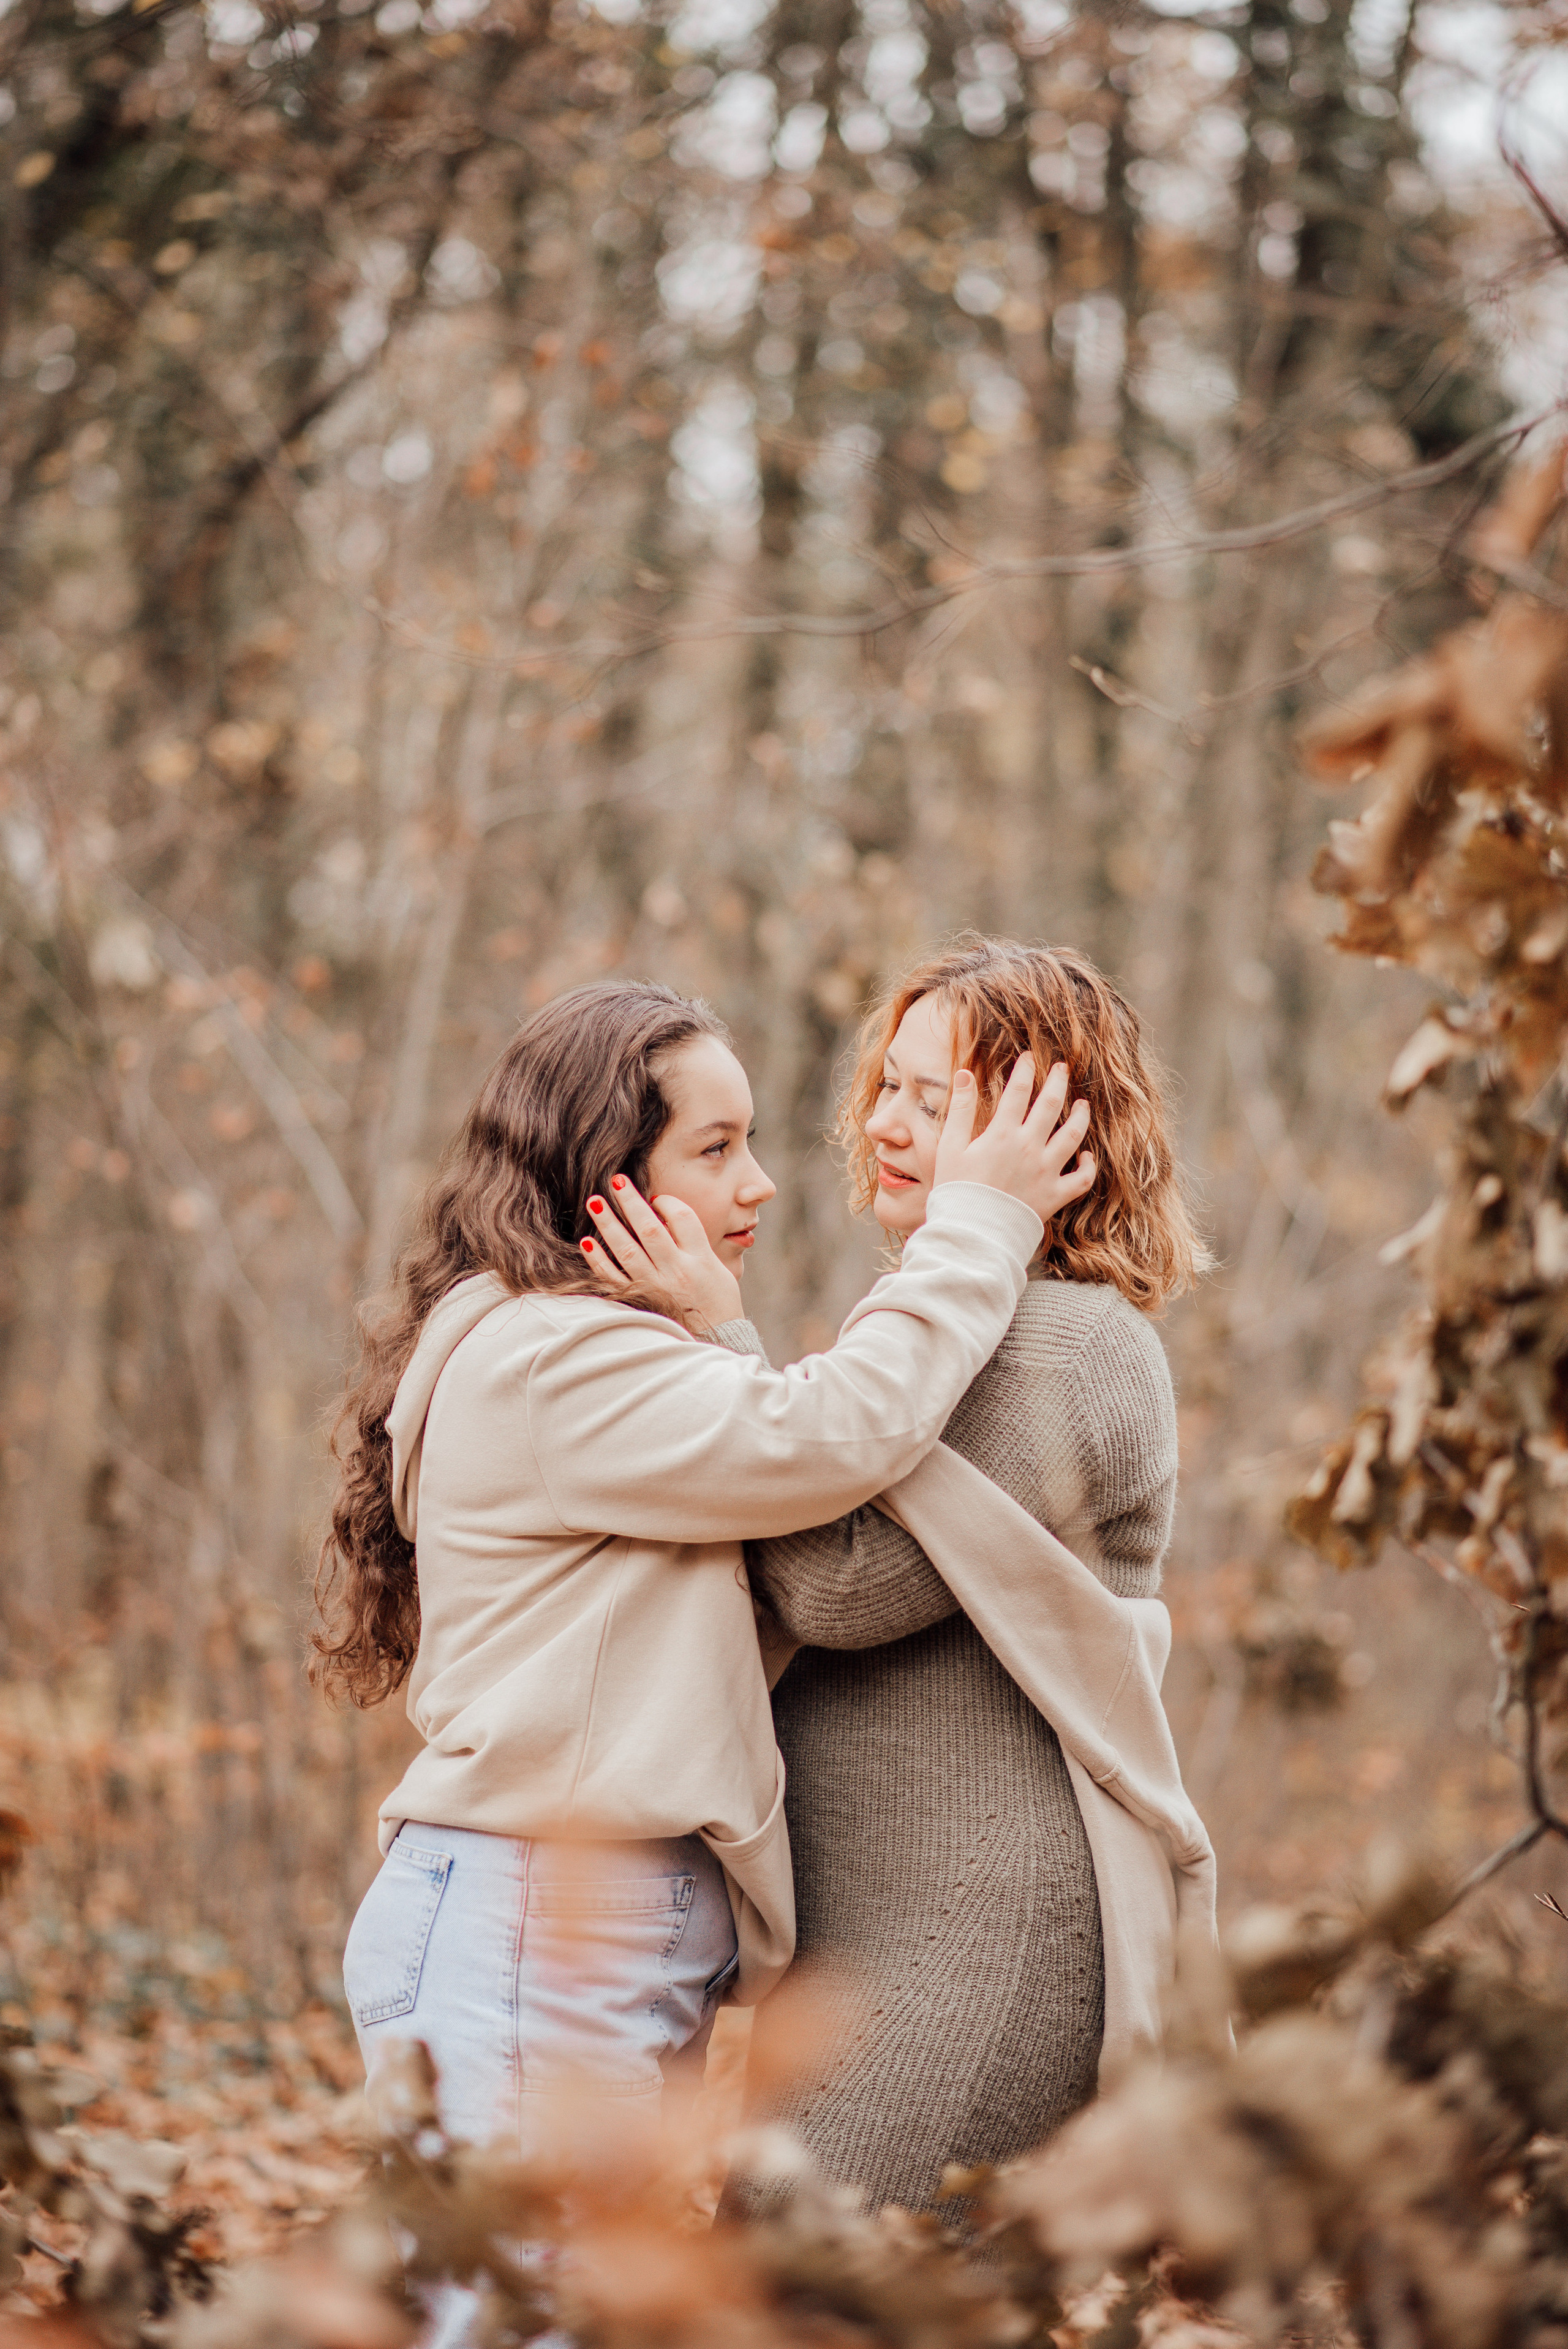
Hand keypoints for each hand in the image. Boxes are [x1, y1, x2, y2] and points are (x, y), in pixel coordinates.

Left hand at [580, 1176, 743, 1334]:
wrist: (716, 1341)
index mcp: (700, 1259)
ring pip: (627, 1250)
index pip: (682, 1218)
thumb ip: (695, 1242)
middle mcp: (677, 1272)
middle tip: (616, 1180)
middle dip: (631, 1202)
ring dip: (609, 1224)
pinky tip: (586, 1243)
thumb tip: (667, 1215)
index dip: (666, 1202)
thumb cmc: (718, 1302)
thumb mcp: (717, 1268)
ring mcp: (656, 1288)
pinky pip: (614, 1279)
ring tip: (595, 1201)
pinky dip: (598, 1261)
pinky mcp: (640, 1302)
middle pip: (650, 1228)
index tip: (656, 1197)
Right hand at [933, 1055, 1095, 1229]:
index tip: (1028, 1057)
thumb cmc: (955, 1191)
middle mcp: (1029, 1148)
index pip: (1018, 1091)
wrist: (970, 1235)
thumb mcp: (949, 1147)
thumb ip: (960, 1109)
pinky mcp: (1054, 1196)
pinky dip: (1088, 1166)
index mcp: (1002, 1134)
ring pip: (1073, 1136)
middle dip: (1058, 1082)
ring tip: (1082, 1104)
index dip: (1024, 1070)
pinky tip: (1086, 1156)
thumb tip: (964, 1073)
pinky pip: (1081, 1179)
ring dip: (1080, 1117)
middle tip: (1062, 1068)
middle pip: (1051, 1105)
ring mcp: (1046, 1172)